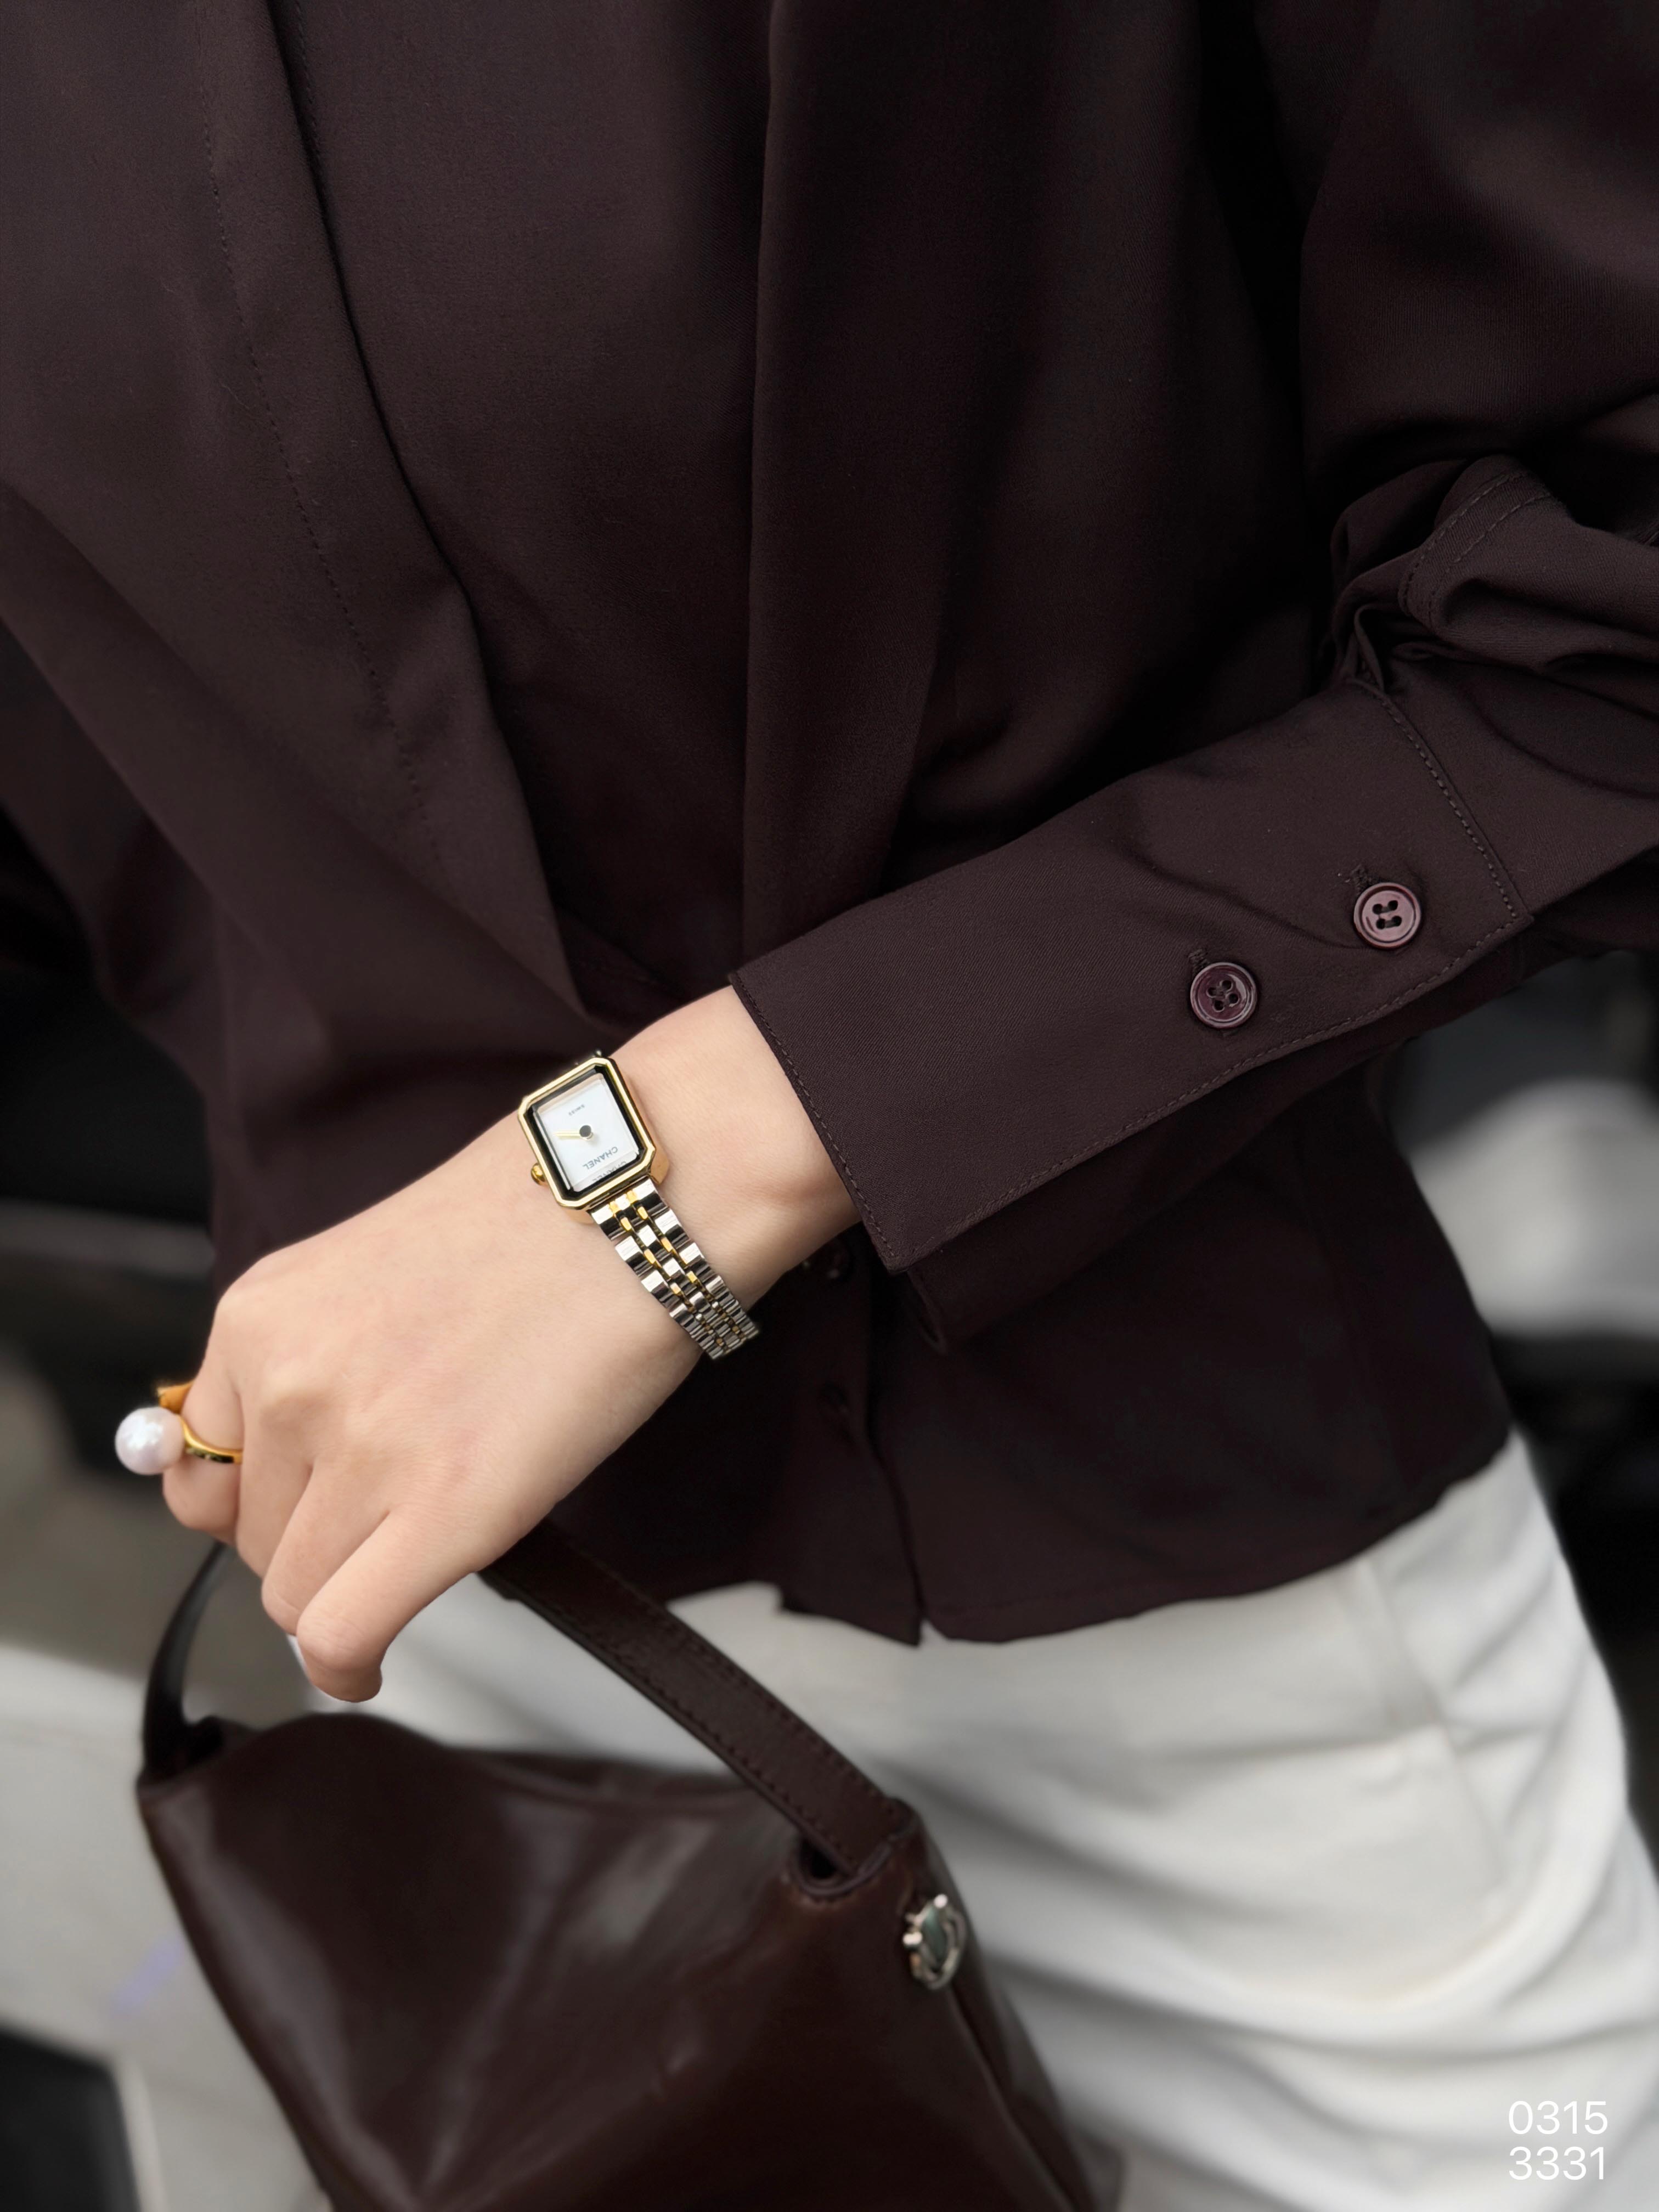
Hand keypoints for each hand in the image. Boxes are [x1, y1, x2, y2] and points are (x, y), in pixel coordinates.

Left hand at [162, 987, 857, 1701]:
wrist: (642, 1195)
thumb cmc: (544, 1217)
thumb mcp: (375, 1266)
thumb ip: (311, 1354)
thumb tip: (285, 1460)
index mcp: (261, 1312)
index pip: (201, 1460)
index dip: (256, 1498)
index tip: (301, 1511)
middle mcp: (286, 1380)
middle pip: (251, 1535)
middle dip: (311, 1545)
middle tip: (386, 1528)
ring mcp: (359, 1448)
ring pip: (292, 1593)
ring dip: (344, 1597)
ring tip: (407, 1571)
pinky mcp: (443, 1509)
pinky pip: (339, 1635)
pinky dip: (346, 1666)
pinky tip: (372, 1663)